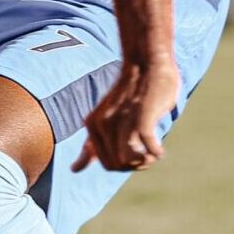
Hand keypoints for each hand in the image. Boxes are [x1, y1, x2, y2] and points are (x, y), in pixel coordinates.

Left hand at [73, 52, 179, 172]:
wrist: (146, 62)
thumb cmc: (131, 93)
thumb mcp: (104, 121)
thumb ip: (91, 145)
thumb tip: (73, 170)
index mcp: (93, 125)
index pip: (107, 164)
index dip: (125, 166)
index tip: (139, 156)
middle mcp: (104, 125)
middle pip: (118, 165)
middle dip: (136, 166)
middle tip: (149, 155)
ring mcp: (122, 121)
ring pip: (130, 161)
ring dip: (146, 162)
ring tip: (154, 153)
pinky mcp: (141, 118)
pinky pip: (147, 149)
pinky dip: (156, 153)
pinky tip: (160, 149)